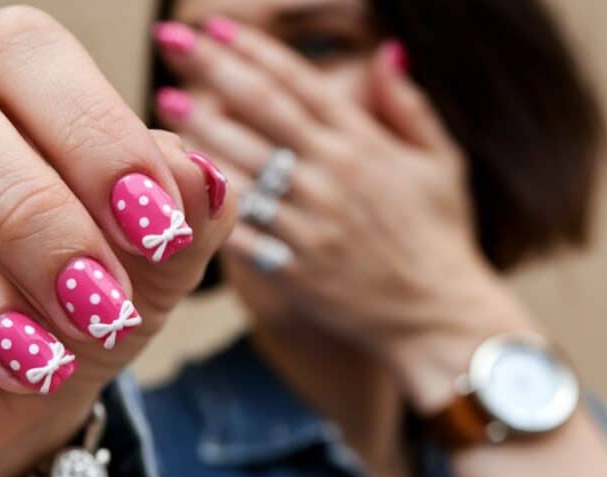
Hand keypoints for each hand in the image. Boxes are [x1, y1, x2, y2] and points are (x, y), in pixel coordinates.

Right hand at [0, 6, 234, 476]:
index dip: (92, 131)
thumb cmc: (84, 296)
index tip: (158, 226)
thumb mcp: (151, 259)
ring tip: (35, 360)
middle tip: (98, 303)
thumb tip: (200, 175)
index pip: (17, 48)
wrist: (23, 392)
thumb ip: (182, 209)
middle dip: (26, 212)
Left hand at [154, 19, 535, 411]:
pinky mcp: (293, 267)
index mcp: (364, 145)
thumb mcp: (441, 163)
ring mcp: (310, 221)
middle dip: (213, 69)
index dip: (255, 49)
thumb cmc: (439, 237)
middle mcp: (333, 175)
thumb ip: (409, 107)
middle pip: (262, 110)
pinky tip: (178, 182)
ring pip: (243, 165)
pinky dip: (210, 205)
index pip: (300, 83)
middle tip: (170, 39)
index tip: (215, 25)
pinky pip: (242, 231)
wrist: (439, 318)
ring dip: (200, 131)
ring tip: (165, 103)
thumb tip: (388, 51)